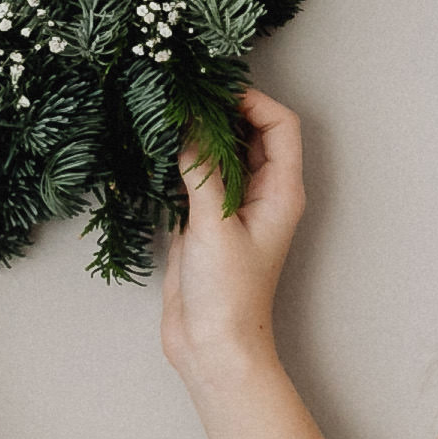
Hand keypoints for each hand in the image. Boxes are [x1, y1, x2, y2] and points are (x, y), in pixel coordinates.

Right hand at [157, 88, 331, 438]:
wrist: (212, 346)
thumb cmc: (228, 294)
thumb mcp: (214, 225)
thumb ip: (202, 171)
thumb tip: (189, 123)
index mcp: (280, 191)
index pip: (280, 126)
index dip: (252, 101)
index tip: (213, 92)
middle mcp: (262, 194)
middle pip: (251, 133)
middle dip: (222, 110)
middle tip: (185, 97)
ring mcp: (233, 208)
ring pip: (222, 154)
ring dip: (199, 135)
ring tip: (167, 117)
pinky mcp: (205, 223)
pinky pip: (198, 178)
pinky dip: (181, 161)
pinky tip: (157, 152)